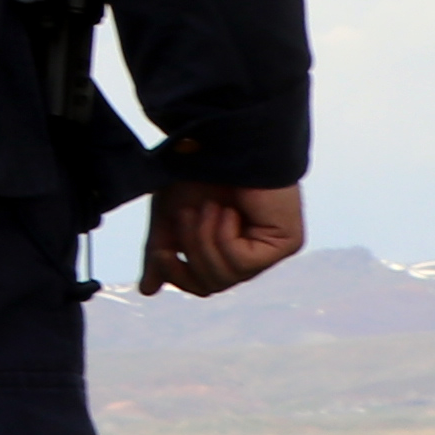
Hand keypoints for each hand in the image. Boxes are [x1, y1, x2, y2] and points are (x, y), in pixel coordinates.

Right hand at [142, 183, 306, 296]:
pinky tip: (230, 210)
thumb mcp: (169, 218)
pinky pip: (244, 262)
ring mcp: (270, 249)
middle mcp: (250, 252)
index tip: (160, 253)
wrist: (220, 144)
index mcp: (225, 248)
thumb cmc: (195, 173)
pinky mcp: (286, 243)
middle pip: (212, 285)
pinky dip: (225, 236)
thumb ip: (161, 254)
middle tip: (186, 214)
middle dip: (192, 250)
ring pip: (227, 277)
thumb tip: (148, 291)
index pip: (201, 285)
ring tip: (208, 206)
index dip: (177, 276)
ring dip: (205, 240)